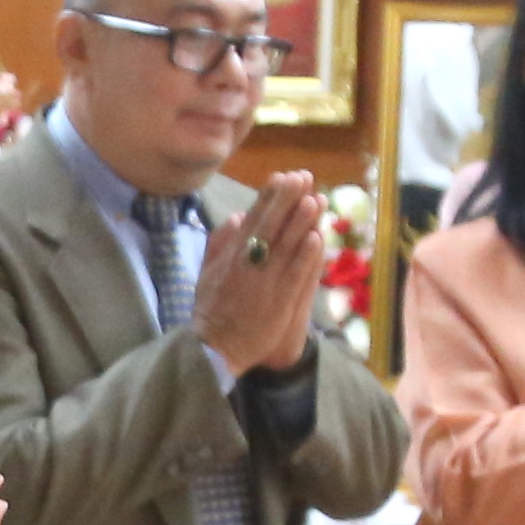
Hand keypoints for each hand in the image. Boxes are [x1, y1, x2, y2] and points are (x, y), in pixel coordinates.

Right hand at [190, 175, 327, 377]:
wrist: (214, 349)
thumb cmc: (211, 311)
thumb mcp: (206, 273)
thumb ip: (219, 243)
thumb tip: (237, 216)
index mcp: (231, 255)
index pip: (252, 219)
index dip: (268, 197)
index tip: (283, 176)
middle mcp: (248, 263)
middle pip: (271, 226)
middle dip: (288, 200)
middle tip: (303, 177)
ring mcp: (265, 281)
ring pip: (286, 246)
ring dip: (301, 222)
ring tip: (315, 198)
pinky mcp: (279, 301)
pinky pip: (295, 275)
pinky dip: (306, 256)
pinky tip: (317, 238)